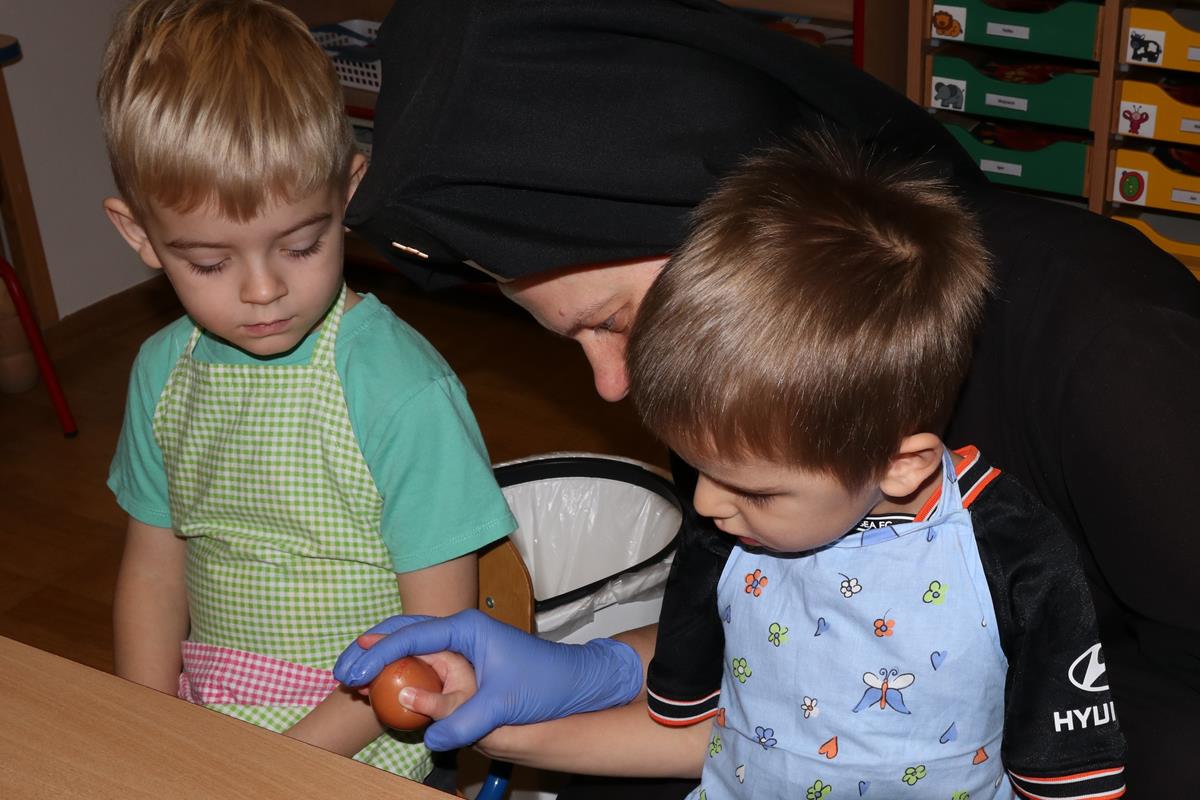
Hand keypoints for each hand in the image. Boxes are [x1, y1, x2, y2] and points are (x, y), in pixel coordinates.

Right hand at [333, 610, 642, 750]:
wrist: (574, 681)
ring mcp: (460, 645)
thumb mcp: (503, 704)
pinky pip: (424, 663)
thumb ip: (464, 719)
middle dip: (369, 649)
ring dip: (381, 659)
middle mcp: (459, 631)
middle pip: (403, 631)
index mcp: (466, 629)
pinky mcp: (462, 662)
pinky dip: (400, 672)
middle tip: (342, 672)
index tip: (352, 672)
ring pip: (410, 645)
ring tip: (355, 680)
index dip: (376, 653)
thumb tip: (429, 738)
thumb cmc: (544, 682)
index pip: (411, 636)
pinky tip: (386, 689)